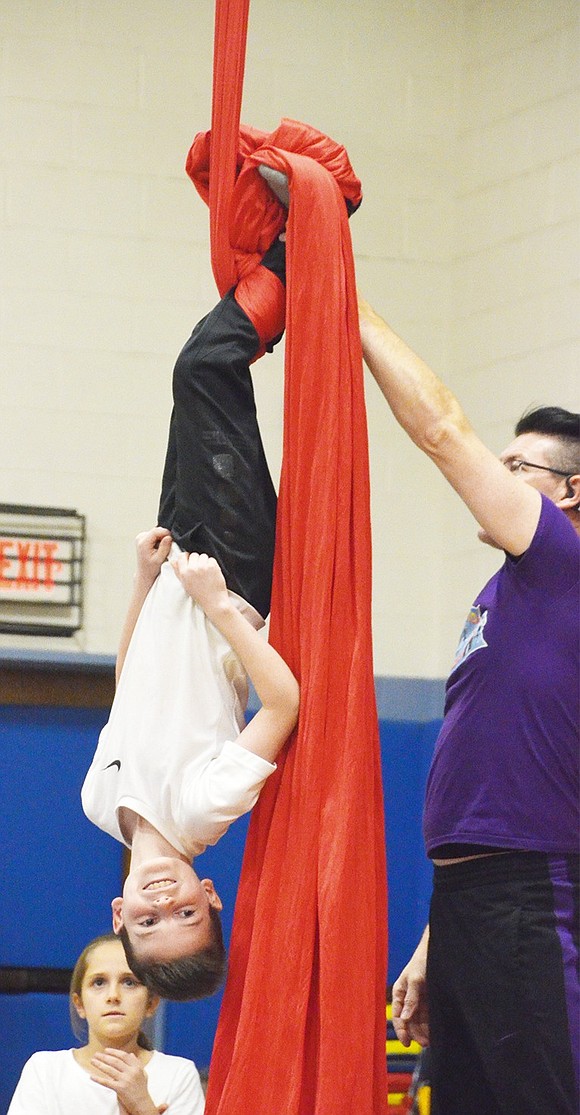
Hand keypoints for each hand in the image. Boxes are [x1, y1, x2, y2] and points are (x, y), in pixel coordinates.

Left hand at [90, 1049, 158, 1114]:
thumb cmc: (141, 1089)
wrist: (142, 1103)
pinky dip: (98, 1079)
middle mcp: (131, 1072)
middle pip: (115, 1061)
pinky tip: (92, 1076)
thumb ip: (137, 1063)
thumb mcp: (142, 1073)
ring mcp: (125, 1080)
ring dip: (99, 1064)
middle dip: (104, 1057)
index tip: (106, 1050)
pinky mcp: (120, 1089)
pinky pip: (106, 1082)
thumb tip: (131, 1054)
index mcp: (137, 1067)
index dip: (114, 1052)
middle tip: (96, 1054)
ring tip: (93, 1061)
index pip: (124, 1056)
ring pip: (110, 1070)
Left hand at [135, 527, 172, 588]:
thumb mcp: (159, 559)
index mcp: (143, 542)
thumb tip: (168, 537)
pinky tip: (159, 548)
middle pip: (157, 530)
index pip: (157, 531)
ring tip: (162, 549)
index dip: (166, 533)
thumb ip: (164, 547)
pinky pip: (155, 535)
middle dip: (164, 537)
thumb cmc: (151, 568)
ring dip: (162, 539)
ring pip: (156, 532)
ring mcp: (141, 537)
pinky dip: (159, 540)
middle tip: (167, 547)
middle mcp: (140, 538)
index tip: (172, 541)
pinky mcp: (143, 538)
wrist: (145, 573)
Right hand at [171, 551, 228, 618]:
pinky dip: (213, 565)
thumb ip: (177, 571)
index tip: (190, 560)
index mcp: (184, 573)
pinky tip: (212, 573)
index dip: (186, 557)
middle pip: (194, 555)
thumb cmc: (199, 594)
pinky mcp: (212, 566)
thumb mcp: (185, 583)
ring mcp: (203, 567)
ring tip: (206, 572)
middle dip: (197, 560)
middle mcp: (192, 568)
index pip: (182, 556)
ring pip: (203, 556)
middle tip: (200, 570)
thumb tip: (172, 560)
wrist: (213, 601)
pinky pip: (211, 559)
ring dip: (205, 562)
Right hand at [391, 933, 429, 1047]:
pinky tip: (433, 1031)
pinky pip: (428, 1016)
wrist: (439, 949)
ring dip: (422, 1031)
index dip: (401, 1030)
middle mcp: (408, 997)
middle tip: (424, 1043)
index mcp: (399, 991)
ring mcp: (419, 999)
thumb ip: (410, 999)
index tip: (406, 1043)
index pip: (397, 1015)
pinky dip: (429, 1025)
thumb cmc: (423, 960)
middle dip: (415, 1033)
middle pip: (408, 1021)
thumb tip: (404, 1018)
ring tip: (429, 1040)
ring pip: (418, 1020)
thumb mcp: (415, 979)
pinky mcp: (430, 999)